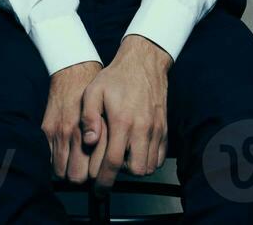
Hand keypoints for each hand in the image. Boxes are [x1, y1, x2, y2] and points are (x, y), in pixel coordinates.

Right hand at [41, 60, 102, 182]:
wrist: (74, 70)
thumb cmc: (95, 92)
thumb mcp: (108, 113)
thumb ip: (107, 137)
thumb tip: (111, 161)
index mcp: (92, 131)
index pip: (92, 171)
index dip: (96, 177)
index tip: (99, 175)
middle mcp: (73, 134)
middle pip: (75, 176)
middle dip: (82, 177)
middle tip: (87, 172)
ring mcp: (57, 133)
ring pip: (60, 171)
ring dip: (68, 171)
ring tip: (76, 165)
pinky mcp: (46, 129)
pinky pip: (49, 158)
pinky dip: (56, 161)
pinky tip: (65, 155)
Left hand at [81, 34, 171, 190]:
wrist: (144, 63)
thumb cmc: (117, 77)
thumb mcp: (93, 92)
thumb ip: (88, 117)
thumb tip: (89, 141)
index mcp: (123, 121)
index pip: (114, 162)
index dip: (104, 181)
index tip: (98, 190)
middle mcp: (142, 128)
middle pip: (136, 170)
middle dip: (122, 175)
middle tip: (111, 167)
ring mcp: (156, 129)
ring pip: (150, 166)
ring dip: (136, 167)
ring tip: (123, 157)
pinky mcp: (164, 128)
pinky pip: (160, 156)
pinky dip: (149, 160)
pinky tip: (137, 151)